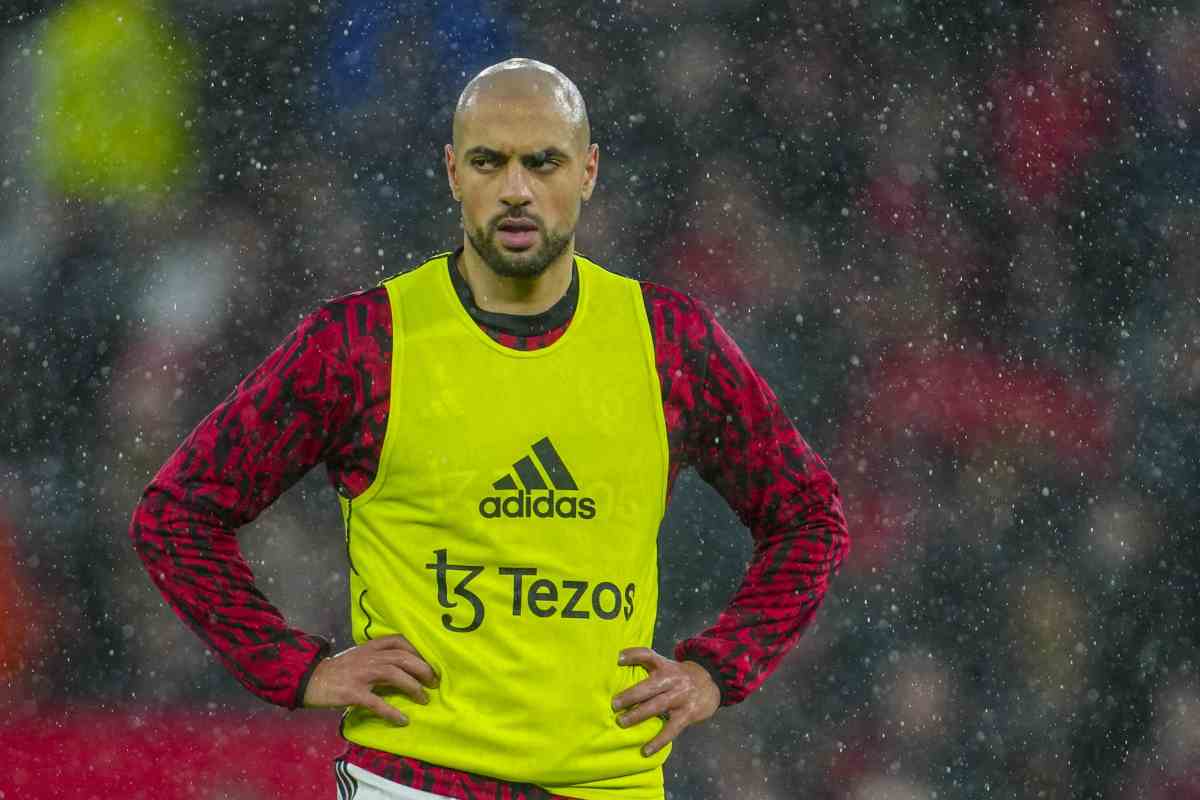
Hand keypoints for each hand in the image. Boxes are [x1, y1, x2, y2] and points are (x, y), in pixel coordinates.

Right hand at [302, 635, 438, 725]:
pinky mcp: (353, 693)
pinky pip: (377, 703)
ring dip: (413, 687)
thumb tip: (402, 666)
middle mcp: (368, 658)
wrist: (309, 679)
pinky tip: (403, 720)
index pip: (399, 641)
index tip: (429, 661)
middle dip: (422, 669)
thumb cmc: (337, 670)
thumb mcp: (358, 656)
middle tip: (434, 682)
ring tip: (424, 699)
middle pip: (402, 657)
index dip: (417, 650)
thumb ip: (377, 657)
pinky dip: (392, 712)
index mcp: (370, 648)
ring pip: (394, 675)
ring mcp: (361, 674)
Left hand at [611, 647, 720, 756]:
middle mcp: (672, 680)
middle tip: (614, 704)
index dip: (633, 655)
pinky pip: (671, 729)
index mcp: (665, 666)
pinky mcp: (688, 714)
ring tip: (622, 722)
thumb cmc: (681, 677)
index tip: (618, 659)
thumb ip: (651, 669)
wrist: (713, 682)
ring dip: (638, 715)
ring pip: (657, 706)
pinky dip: (658, 741)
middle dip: (631, 695)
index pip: (648, 655)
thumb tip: (621, 673)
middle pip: (650, 686)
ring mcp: (680, 697)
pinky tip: (646, 750)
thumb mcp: (669, 666)